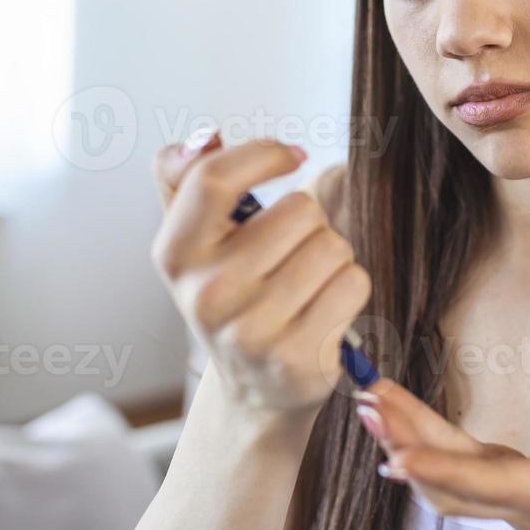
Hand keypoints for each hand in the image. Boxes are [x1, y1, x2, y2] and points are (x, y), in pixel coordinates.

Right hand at [150, 128, 370, 413]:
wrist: (252, 391)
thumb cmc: (231, 296)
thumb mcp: (194, 240)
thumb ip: (185, 177)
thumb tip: (203, 137)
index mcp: (175, 255)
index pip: (212, 179)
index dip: (263, 154)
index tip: (291, 155)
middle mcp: (207, 296)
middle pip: (299, 210)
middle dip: (309, 223)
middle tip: (290, 254)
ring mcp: (253, 333)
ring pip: (332, 246)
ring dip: (332, 257)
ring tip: (306, 285)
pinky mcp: (300, 360)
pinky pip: (354, 284)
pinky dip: (349, 290)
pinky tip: (324, 311)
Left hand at [353, 379, 529, 529]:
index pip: (499, 485)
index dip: (446, 472)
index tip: (396, 458)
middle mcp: (528, 504)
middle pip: (456, 476)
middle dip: (408, 441)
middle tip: (362, 400)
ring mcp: (512, 503)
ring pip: (450, 474)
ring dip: (407, 436)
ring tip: (366, 398)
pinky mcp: (509, 496)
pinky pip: (457, 472)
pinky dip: (423, 445)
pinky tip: (395, 425)